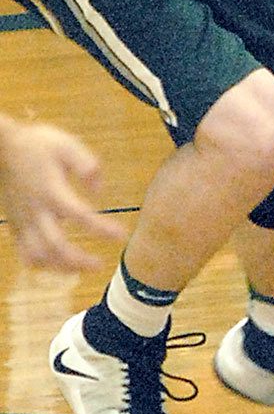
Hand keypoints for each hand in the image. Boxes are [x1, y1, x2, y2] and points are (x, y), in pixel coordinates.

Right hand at [0, 116, 124, 270]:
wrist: (2, 147)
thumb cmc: (37, 144)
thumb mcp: (66, 145)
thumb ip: (86, 165)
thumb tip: (98, 189)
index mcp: (51, 191)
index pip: (80, 215)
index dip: (101, 228)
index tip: (121, 235)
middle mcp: (35, 211)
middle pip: (54, 245)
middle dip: (78, 260)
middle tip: (99, 265)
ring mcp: (21, 220)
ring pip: (37, 255)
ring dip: (59, 267)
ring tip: (80, 269)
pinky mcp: (13, 224)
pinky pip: (24, 252)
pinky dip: (41, 263)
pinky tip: (56, 264)